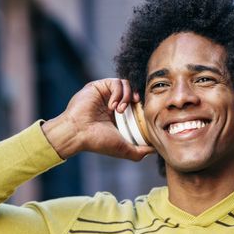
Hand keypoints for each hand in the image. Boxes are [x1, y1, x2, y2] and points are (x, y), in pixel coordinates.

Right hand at [41, 79, 155, 160]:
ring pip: (126, 85)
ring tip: (120, 110)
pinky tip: (112, 106)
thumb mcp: (123, 148)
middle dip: (138, 100)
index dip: (143, 108)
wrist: (78, 132)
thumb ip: (140, 151)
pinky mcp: (99, 86)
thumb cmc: (98, 141)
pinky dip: (118, 93)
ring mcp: (105, 94)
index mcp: (117, 117)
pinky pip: (117, 82)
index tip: (145, 114)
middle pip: (133, 93)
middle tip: (137, 107)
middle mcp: (112, 103)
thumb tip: (155, 150)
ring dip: (127, 97)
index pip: (136, 106)